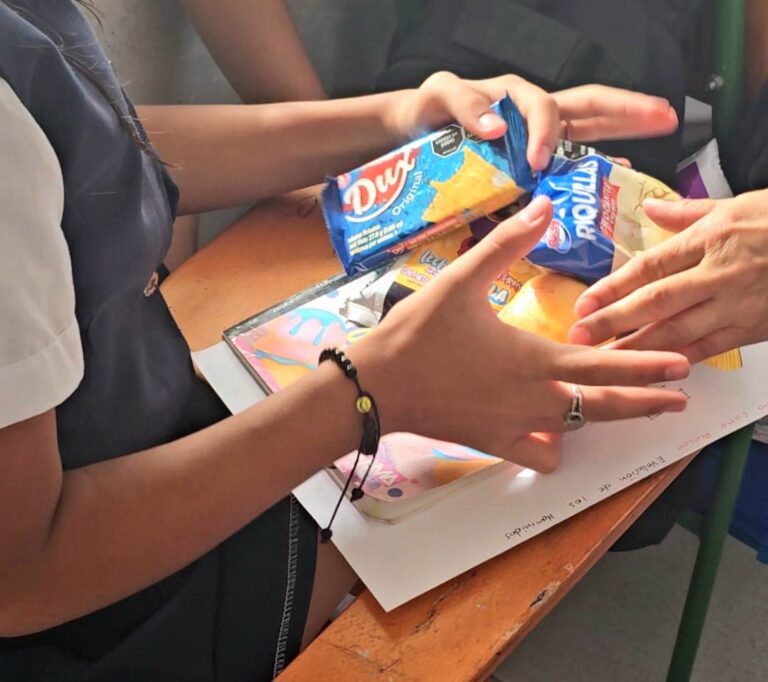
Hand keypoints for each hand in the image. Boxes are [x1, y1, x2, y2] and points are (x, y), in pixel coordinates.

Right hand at [348, 196, 689, 472]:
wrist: (379, 383)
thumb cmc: (418, 332)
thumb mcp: (462, 278)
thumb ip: (509, 243)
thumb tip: (545, 205)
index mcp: (532, 357)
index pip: (603, 364)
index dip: (645, 365)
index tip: (680, 367)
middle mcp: (533, 398)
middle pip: (603, 405)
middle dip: (646, 401)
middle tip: (678, 398)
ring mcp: (515, 426)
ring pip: (577, 428)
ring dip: (606, 418)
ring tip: (629, 410)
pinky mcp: (494, 442)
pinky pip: (538, 453)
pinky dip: (554, 447)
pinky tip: (557, 438)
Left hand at [386, 74, 677, 171]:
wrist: (413, 134)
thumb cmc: (427, 110)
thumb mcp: (439, 95)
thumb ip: (463, 103)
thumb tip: (498, 128)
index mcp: (516, 100)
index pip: (547, 109)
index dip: (547, 133)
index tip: (537, 163)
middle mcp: (535, 119)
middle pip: (591, 107)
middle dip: (628, 111)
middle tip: (665, 116)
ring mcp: (539, 142)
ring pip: (591, 132)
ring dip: (626, 133)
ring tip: (658, 136)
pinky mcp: (532, 166)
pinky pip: (572, 163)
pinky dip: (595, 168)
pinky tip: (617, 174)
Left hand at [568, 189, 767, 362]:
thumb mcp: (736, 205)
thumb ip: (688, 212)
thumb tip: (651, 209)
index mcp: (709, 239)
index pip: (649, 266)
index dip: (612, 287)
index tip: (582, 303)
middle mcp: (717, 273)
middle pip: (655, 302)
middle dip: (612, 322)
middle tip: (578, 338)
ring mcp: (736, 304)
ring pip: (678, 331)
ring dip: (637, 348)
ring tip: (603, 361)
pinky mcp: (753, 328)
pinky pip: (710, 348)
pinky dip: (679, 360)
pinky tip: (651, 372)